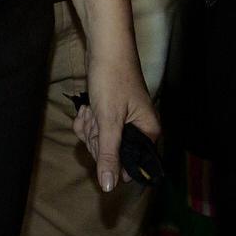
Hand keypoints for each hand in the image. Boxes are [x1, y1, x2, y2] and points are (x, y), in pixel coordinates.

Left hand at [73, 52, 159, 192]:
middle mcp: (138, 129)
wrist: (105, 47)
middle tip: (97, 118)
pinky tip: (88, 106)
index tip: (104, 140)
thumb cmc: (113, 79)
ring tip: (93, 108)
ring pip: (100, 142)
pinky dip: (88, 120)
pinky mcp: (110, 114)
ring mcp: (123, 121)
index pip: (130, 166)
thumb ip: (110, 155)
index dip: (111, 159)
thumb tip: (109, 187)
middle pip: (111, 155)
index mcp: (148, 132)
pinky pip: (95, 129)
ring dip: (90, 128)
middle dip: (97, 139)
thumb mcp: (109, 120)